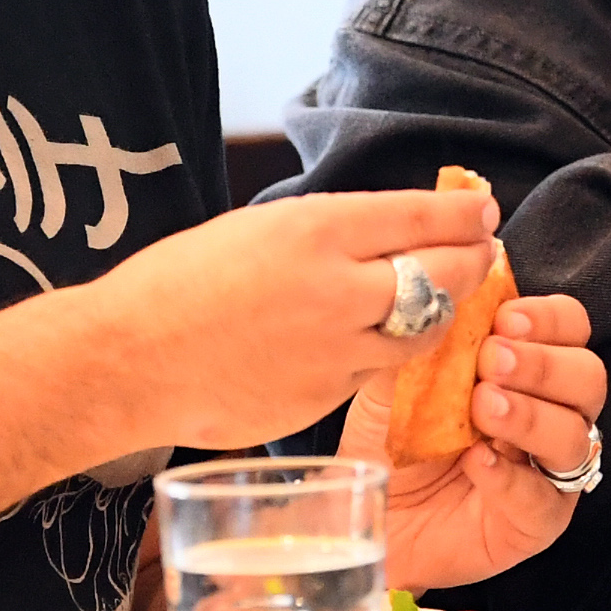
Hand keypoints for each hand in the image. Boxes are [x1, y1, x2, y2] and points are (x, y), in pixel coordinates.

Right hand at [73, 187, 499, 454]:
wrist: (129, 361)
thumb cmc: (175, 284)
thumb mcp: (254, 228)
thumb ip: (323, 232)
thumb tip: (378, 231)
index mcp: (316, 230)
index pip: (421, 217)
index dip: (463, 216)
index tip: (482, 212)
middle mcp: (338, 289)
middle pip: (442, 274)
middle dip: (472, 260)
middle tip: (482, 251)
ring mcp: (337, 351)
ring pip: (422, 331)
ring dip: (441, 314)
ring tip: (443, 300)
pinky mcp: (326, 397)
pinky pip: (375, 371)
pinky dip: (386, 354)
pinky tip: (379, 341)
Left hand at [345, 292, 606, 591]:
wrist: (369, 513)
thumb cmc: (390, 442)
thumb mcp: (398, 378)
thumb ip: (429, 337)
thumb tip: (449, 291)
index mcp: (525, 368)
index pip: (569, 328)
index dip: (548, 319)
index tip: (505, 319)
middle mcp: (550, 413)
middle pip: (588, 377)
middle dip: (543, 364)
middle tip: (491, 362)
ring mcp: (548, 470)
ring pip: (575, 437)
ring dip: (531, 416)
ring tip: (482, 409)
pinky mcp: (537, 522)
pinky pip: (545, 499)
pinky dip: (512, 477)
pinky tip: (477, 463)